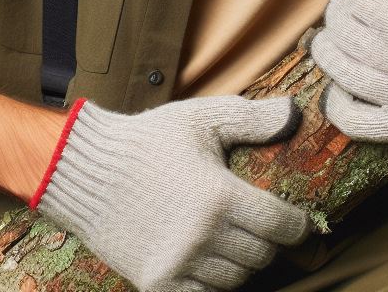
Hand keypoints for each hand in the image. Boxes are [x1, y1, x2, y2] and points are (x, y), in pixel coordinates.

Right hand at [31, 95, 308, 291]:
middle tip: (265, 227)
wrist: (87, 171)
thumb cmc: (149, 140)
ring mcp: (178, 264)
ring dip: (242, 264)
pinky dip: (212, 284)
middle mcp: (201, 237)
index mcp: (218, 197)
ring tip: (236, 241)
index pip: (279, 226)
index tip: (300, 221)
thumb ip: (252, 118)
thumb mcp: (202, 118)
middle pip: (260, 256)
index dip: (297, 225)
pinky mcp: (156, 283)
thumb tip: (293, 113)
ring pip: (235, 281)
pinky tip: (210, 262)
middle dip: (269, 241)